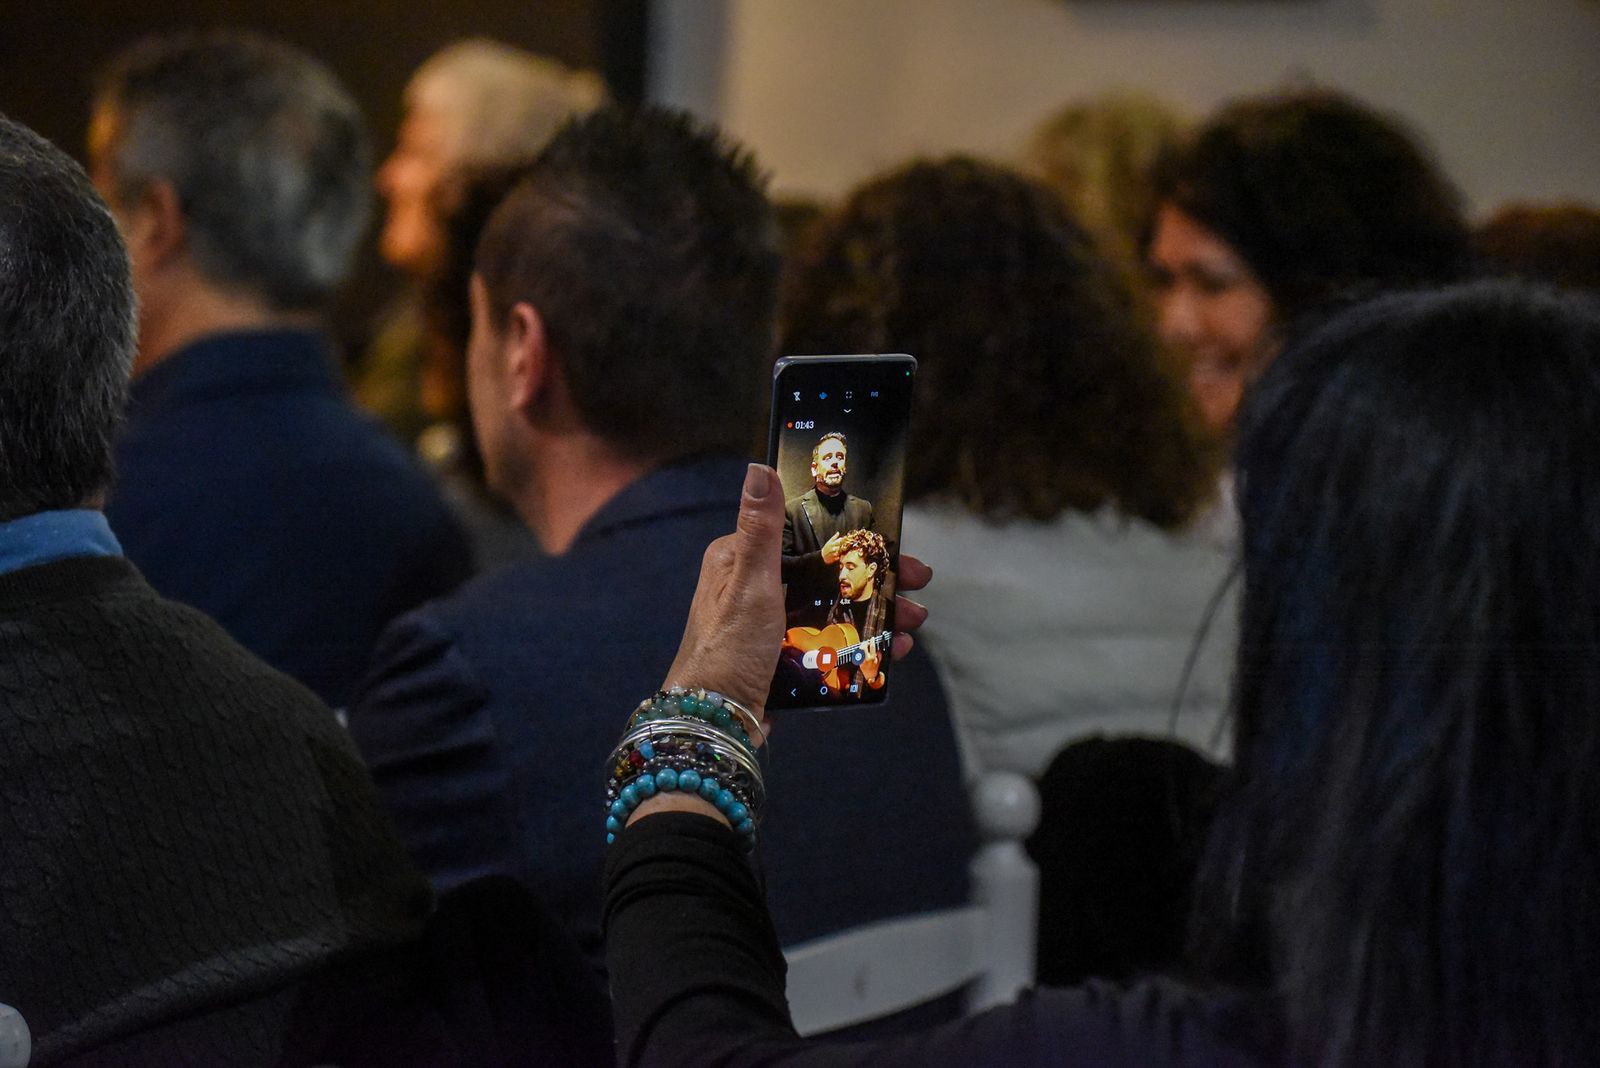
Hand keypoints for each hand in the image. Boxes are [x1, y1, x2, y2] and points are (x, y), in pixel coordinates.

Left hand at [662, 464, 933, 721]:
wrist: (714, 721)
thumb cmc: (725, 650)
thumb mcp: (750, 584)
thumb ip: (761, 529)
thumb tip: (759, 468)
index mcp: (741, 559)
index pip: (808, 534)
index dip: (853, 537)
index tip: (894, 544)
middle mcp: (754, 586)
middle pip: (827, 571)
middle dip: (875, 579)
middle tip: (916, 586)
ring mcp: (769, 622)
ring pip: (833, 606)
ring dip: (876, 611)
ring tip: (911, 624)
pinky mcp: (780, 655)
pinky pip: (827, 640)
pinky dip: (860, 642)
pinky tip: (890, 651)